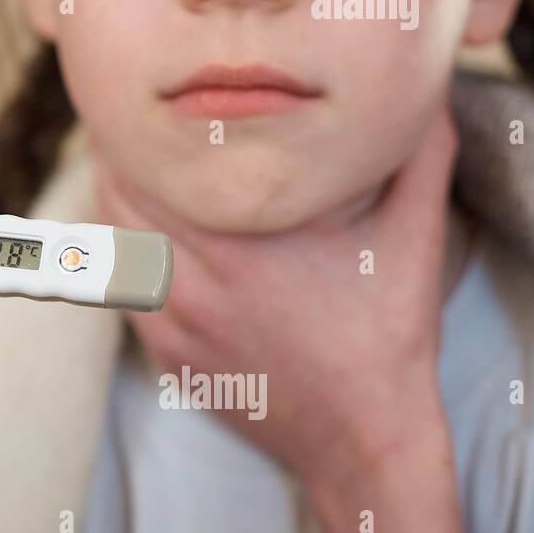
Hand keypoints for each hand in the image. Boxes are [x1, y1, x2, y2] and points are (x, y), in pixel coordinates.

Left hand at [96, 104, 469, 532]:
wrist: (365, 438)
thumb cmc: (387, 334)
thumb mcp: (413, 239)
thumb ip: (419, 158)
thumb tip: (421, 94)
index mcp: (241, 248)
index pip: (157, 168)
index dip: (143, 128)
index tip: (146, 98)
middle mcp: (194, 286)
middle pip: (118, 198)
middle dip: (118, 156)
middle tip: (126, 119)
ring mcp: (172, 325)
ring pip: (112, 244)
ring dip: (114, 202)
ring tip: (125, 165)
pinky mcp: (165, 355)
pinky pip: (123, 288)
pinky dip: (123, 253)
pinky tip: (138, 231)